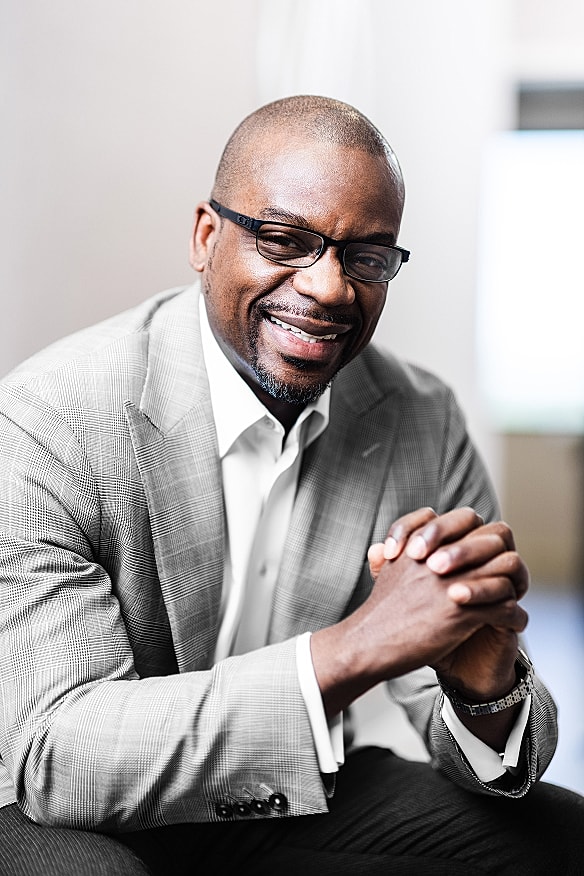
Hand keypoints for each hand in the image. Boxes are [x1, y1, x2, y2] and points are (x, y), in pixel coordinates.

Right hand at [311, 507, 528, 720]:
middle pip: (491, 537)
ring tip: (515, 594)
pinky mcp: (461, 613)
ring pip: (505, 567)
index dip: (477, 533)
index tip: (477, 553)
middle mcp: (439, 557)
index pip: (464, 518)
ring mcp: (451, 583)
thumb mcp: (386, 571)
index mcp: (423, 543)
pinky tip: (513, 621)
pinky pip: (505, 605)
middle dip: (503, 554)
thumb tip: (385, 547)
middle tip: (503, 570)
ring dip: (514, 582)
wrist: (368, 644)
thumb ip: (394, 552)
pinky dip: (514, 614)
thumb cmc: (379, 612)